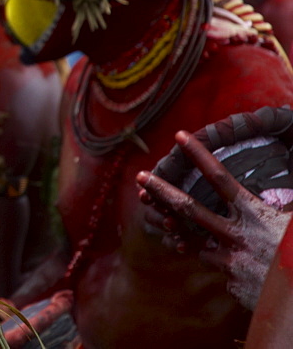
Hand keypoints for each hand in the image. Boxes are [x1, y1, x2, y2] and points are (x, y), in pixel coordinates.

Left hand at [136, 130, 290, 309]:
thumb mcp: (290, 222)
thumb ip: (278, 205)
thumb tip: (280, 180)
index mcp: (255, 214)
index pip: (220, 177)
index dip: (199, 155)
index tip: (180, 136)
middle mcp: (238, 234)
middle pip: (190, 208)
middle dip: (162, 190)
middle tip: (140, 175)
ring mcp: (231, 259)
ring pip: (193, 239)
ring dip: (180, 230)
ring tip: (167, 218)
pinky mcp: (230, 280)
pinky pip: (213, 262)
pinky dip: (213, 257)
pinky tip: (227, 261)